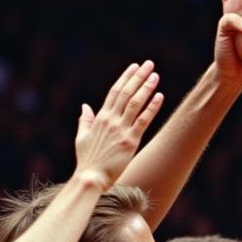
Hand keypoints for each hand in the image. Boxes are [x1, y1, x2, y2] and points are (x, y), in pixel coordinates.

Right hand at [74, 61, 163, 188]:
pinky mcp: (130, 141)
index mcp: (100, 117)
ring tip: (156, 75)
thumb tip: (85, 106)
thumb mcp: (81, 137)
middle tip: (149, 64)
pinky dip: (152, 108)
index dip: (125, 78)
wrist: (90, 177)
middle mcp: (110, 120)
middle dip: (138, 77)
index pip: (114, 92)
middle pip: (126, 93)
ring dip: (146, 87)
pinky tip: (160, 96)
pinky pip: (143, 121)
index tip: (134, 66)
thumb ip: (84, 120)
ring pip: (135, 103)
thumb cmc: (87, 160)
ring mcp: (120, 130)